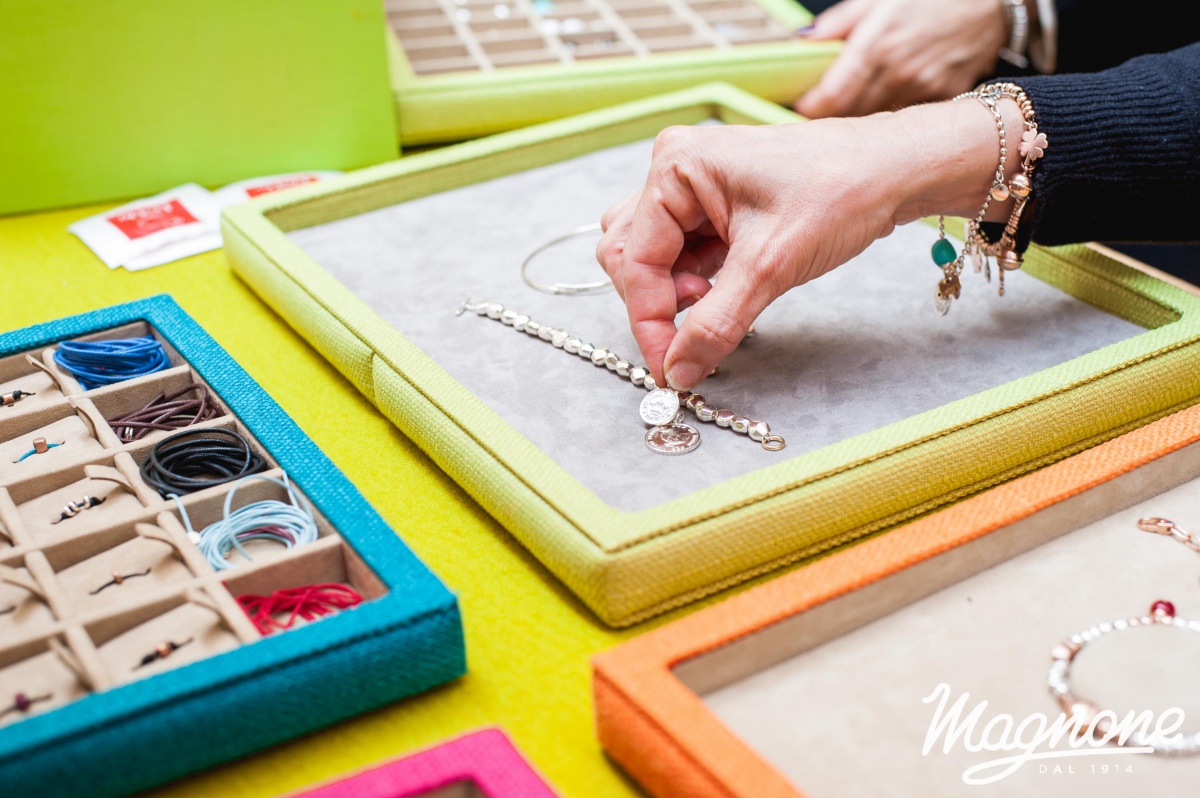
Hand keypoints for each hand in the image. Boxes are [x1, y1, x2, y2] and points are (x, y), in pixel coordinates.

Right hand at [596, 100, 1022, 390]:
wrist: (895, 170)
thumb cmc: (840, 191)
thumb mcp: (770, 266)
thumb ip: (715, 323)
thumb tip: (677, 372)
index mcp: (675, 167)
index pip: (635, 260)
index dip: (649, 321)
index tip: (668, 368)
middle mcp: (674, 169)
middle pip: (631, 256)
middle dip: (660, 301)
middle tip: (701, 327)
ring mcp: (694, 185)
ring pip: (653, 256)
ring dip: (676, 292)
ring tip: (721, 299)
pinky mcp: (715, 203)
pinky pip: (682, 252)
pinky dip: (697, 281)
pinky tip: (728, 288)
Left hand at [795, 0, 1009, 117]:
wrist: (991, 0)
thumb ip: (838, 22)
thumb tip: (802, 39)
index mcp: (876, 45)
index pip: (830, 98)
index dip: (808, 108)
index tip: (799, 107)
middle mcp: (898, 72)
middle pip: (849, 115)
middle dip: (829, 117)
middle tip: (819, 110)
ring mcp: (923, 88)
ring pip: (876, 120)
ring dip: (859, 118)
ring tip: (852, 106)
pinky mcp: (943, 97)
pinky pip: (907, 117)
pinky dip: (892, 116)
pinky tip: (888, 102)